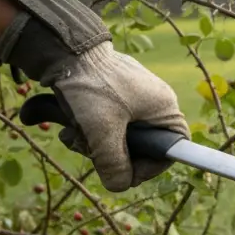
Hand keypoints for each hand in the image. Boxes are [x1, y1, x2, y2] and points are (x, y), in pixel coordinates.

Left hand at [42, 40, 190, 191]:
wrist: (64, 49)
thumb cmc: (90, 87)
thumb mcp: (101, 131)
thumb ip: (114, 163)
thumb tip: (120, 185)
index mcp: (164, 108)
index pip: (170, 150)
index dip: (148, 167)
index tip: (124, 173)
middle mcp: (154, 101)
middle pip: (140, 145)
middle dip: (111, 154)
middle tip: (88, 151)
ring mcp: (133, 95)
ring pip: (119, 135)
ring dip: (94, 143)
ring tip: (71, 135)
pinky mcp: (112, 91)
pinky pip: (107, 120)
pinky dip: (89, 128)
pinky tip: (69, 125)